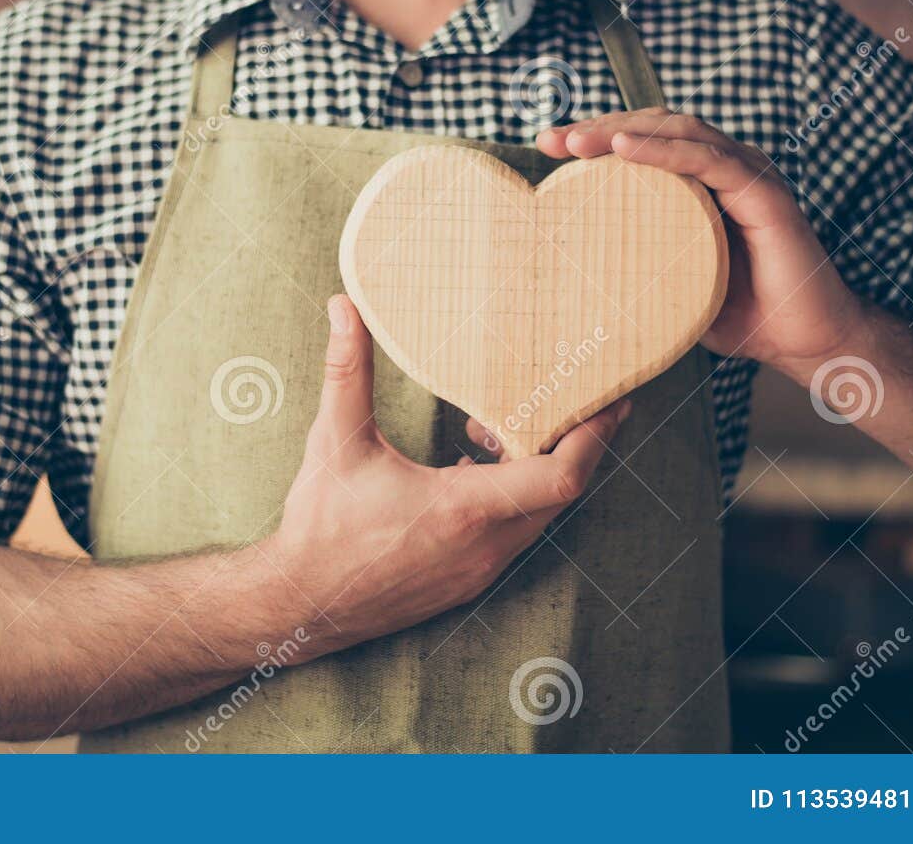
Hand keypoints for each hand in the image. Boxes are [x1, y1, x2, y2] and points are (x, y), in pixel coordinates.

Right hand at [265, 295, 628, 652]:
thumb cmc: (319, 526)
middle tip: (573, 399)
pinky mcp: (467, 582)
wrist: (298, 605)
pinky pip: (515, 535)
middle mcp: (484, 546)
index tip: (614, 401)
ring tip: (495, 427)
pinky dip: (513, 497)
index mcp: (464, 509)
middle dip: (571, 443)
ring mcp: (478, 570)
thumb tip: (343, 307)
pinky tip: (473, 467)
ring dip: (534, 469)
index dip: (595, 437)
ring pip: (539, 515)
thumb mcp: (334, 440)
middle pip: (563, 492)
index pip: (561, 475)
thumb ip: (347, 370)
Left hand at [538, 108, 867, 375]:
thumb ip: (638, 265)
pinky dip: (663, 151)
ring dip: (623, 132)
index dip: (596, 138)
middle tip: (551, 139)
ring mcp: (748, 175)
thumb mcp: (673, 283)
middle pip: (656, 127)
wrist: (805, 341)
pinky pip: (708, 160)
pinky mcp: (764, 193)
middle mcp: (726, 167)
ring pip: (679, 132)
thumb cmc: (742, 314)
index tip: (547, 146)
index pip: (644, 142)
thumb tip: (573, 276)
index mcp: (703, 182)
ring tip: (577, 142)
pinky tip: (623, 150)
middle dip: (599, 128)